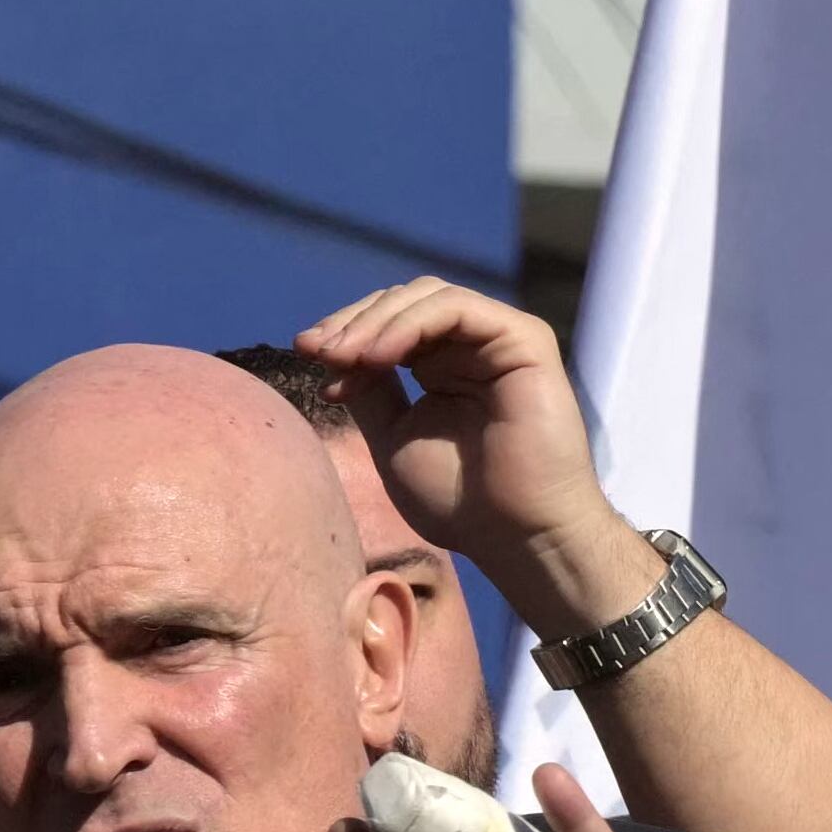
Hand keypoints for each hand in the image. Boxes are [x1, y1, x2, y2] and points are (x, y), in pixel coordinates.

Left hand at [291, 279, 670, 639]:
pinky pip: (458, 308)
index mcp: (443, 367)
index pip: (389, 323)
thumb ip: (370, 391)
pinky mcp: (525, 339)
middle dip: (354, 321)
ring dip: (378, 321)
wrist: (517, 535)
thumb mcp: (394, 437)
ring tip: (346, 356)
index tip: (306, 353)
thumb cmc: (462, 502)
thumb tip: (335, 352)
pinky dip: (412, 323)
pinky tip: (380, 355)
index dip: (345, 330)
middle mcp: (472, 346)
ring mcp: (500, 339)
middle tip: (318, 351)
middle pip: (403, 301)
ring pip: (428, 296)